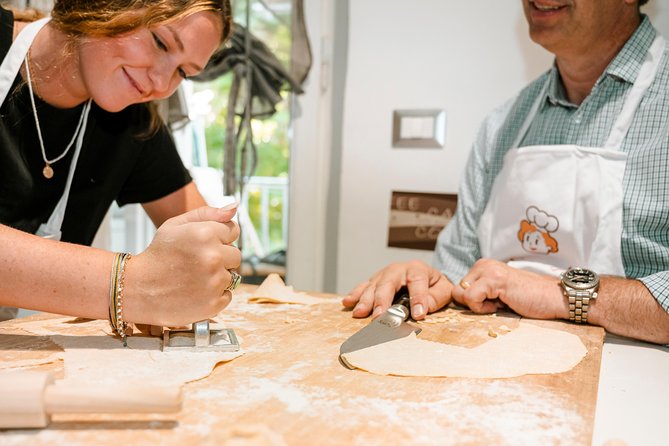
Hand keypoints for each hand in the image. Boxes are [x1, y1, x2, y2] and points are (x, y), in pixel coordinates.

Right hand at [124, 205, 240, 325]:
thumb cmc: (159, 254)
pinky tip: (195, 292)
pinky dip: (214, 295)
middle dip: (220, 257)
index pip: (233, 231)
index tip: (202, 245)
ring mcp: (214, 282)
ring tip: (193, 278)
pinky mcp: (214, 304)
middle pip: (236, 255)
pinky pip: (227, 295)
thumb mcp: (176, 225)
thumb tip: (235, 208)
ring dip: (217, 277)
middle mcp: (213, 257)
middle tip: (196, 263)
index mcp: (206, 233)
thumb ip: (208, 213)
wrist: (138, 288)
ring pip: (232, 276)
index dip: (218, 237)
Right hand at [342, 260, 452, 319]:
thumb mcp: (443, 290)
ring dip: (365, 300)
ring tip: (360, 313)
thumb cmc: (434, 286)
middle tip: (379, 317)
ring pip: (373, 286)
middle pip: (388, 283)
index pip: (418, 282)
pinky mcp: (375, 281)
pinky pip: (363, 286)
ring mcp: (384, 274)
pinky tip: (347, 303)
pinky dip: (354, 294)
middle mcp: (398, 269)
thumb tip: (421, 310)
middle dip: (383, 300)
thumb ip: (436, 298)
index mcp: (417, 269)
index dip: (418, 298)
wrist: (426, 276)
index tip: (418, 315)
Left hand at [451, 258, 565, 318]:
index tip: (493, 303)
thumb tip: (457, 301)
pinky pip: (470, 298)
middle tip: (497, 304)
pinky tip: (502, 304)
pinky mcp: (493, 279)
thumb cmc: (527, 300)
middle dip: (473, 304)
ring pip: (460, 294)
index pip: (458, 288)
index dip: (472, 302)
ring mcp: (487, 270)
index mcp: (482, 267)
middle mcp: (482, 264)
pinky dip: (483, 308)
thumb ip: (479, 294)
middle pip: (456, 291)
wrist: (553, 298)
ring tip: (500, 303)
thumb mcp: (497, 294)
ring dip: (478, 306)